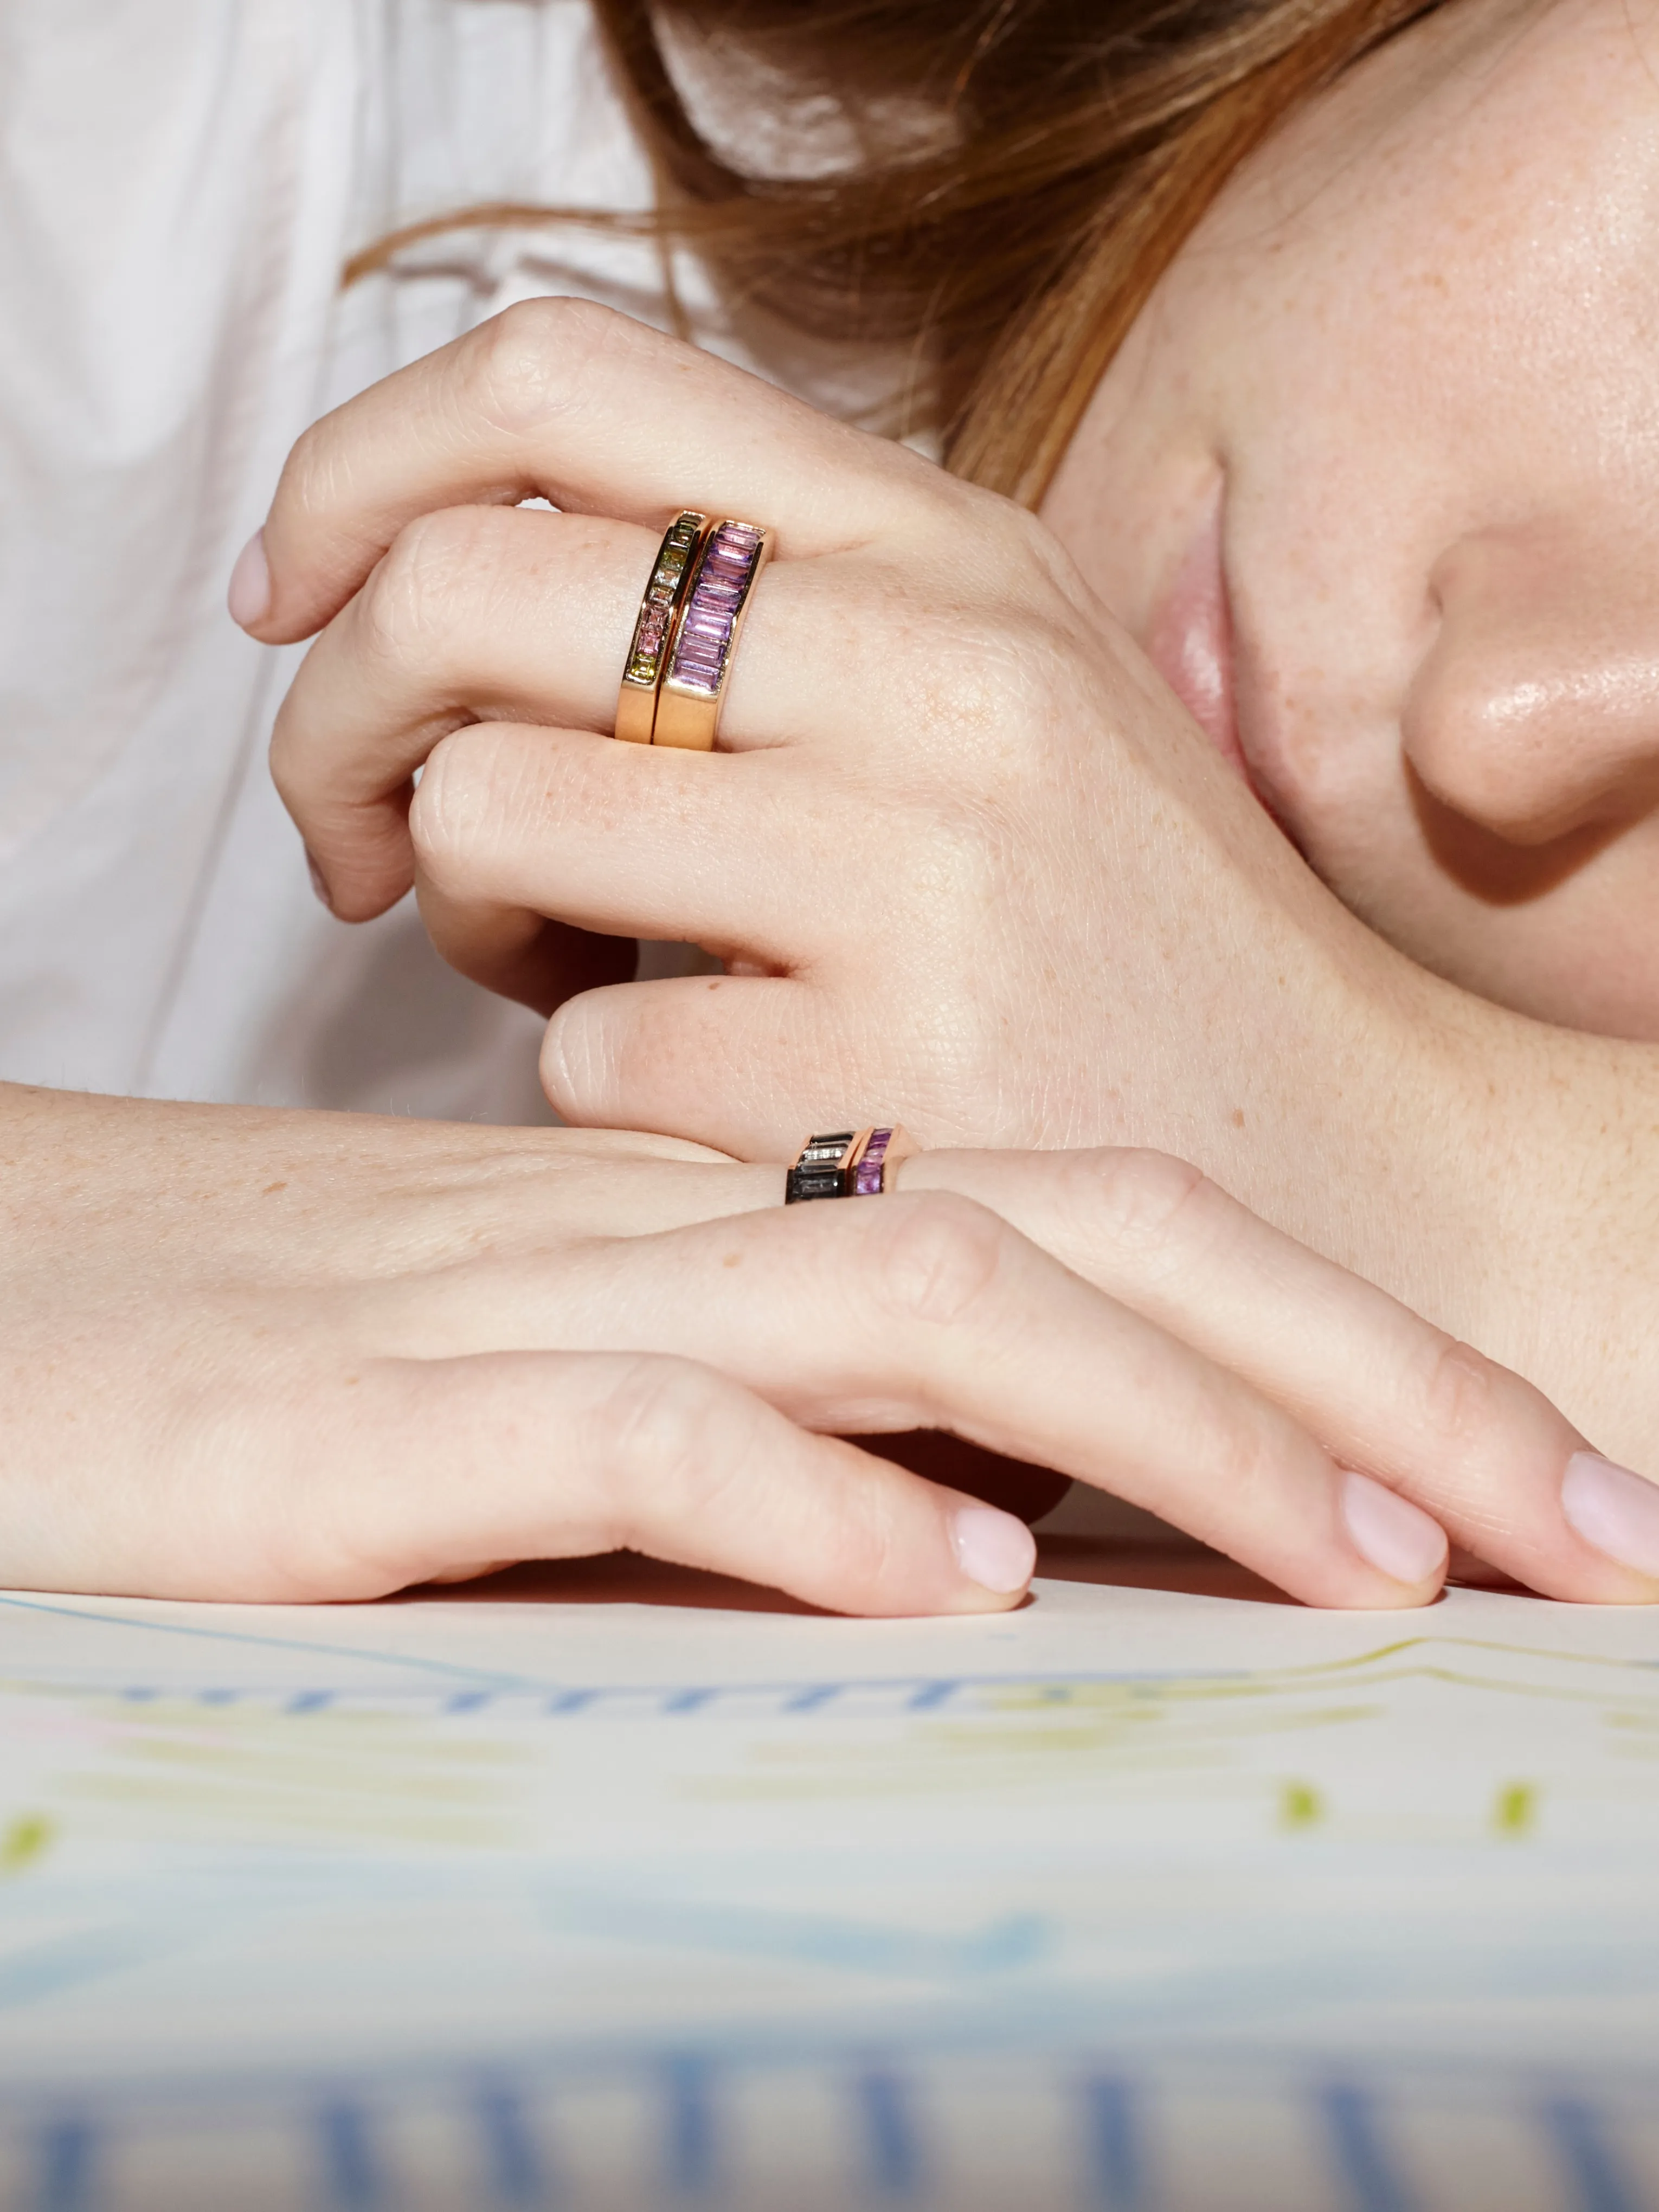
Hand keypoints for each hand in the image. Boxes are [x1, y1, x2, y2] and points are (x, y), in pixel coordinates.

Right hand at [4, 1083, 1645, 1609]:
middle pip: (1085, 1239)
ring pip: (915, 1305)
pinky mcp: (376, 1425)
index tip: (1511, 1488)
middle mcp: (682, 1230)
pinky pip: (644, 1437)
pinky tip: (963, 1596)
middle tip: (1579, 1527)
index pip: (1099, 1217)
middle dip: (1361, 1381)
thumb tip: (986, 1515)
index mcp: (733, 1203)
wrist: (8, 1303)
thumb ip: (763, 1402)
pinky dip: (823, 1509)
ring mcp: (533, 1312)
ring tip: (1368, 1564)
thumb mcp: (564, 1364)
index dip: (1333, 1338)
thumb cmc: (282, 1352)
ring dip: (1168, 1436)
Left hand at [246, 304, 1433, 1215]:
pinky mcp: (885, 1090)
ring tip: (556, 963)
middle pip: (464, 593)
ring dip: (460, 907)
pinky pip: (580, 1052)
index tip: (302, 593)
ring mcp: (918, 884)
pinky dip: (591, 1082)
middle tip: (363, 826)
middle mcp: (937, 677)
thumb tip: (458, 578)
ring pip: (488, 816)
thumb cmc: (1129, 938)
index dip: (363, 470)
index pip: (563, 383)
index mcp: (950, 549)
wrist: (1349, 1167)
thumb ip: (783, 598)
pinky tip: (698, 1094)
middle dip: (340, 718)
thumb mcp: (1006, 690)